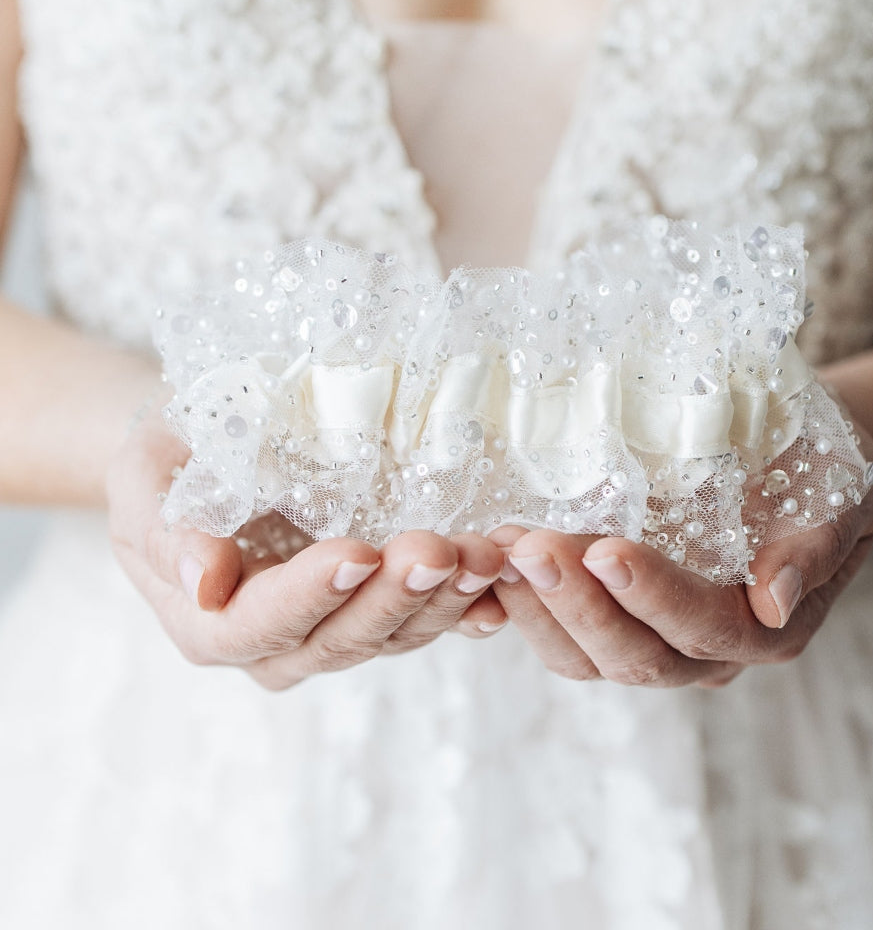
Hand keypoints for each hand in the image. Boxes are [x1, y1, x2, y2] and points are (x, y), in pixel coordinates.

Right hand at [107, 414, 505, 690]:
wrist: (213, 452)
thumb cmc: (174, 458)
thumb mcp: (145, 480)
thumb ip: (165, 530)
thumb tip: (203, 581)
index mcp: (211, 622)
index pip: (260, 622)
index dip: (310, 596)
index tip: (356, 553)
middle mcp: (279, 644)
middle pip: (341, 638)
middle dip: (396, 596)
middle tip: (440, 550)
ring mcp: (336, 631)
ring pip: (396, 633)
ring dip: (446, 599)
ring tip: (488, 554)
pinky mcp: (382, 609)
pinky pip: (429, 620)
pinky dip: (469, 606)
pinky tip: (504, 587)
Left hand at [491, 427, 872, 687]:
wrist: (790, 458)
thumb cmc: (820, 467)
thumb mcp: (840, 493)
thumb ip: (814, 547)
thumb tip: (773, 600)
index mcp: (767, 629)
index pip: (706, 627)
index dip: (656, 596)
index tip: (606, 550)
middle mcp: (706, 652)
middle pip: (635, 656)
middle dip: (577, 604)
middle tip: (528, 546)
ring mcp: (654, 642)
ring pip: (587, 657)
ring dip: (537, 608)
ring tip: (498, 550)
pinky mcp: (613, 619)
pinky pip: (562, 635)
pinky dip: (523, 606)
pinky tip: (490, 563)